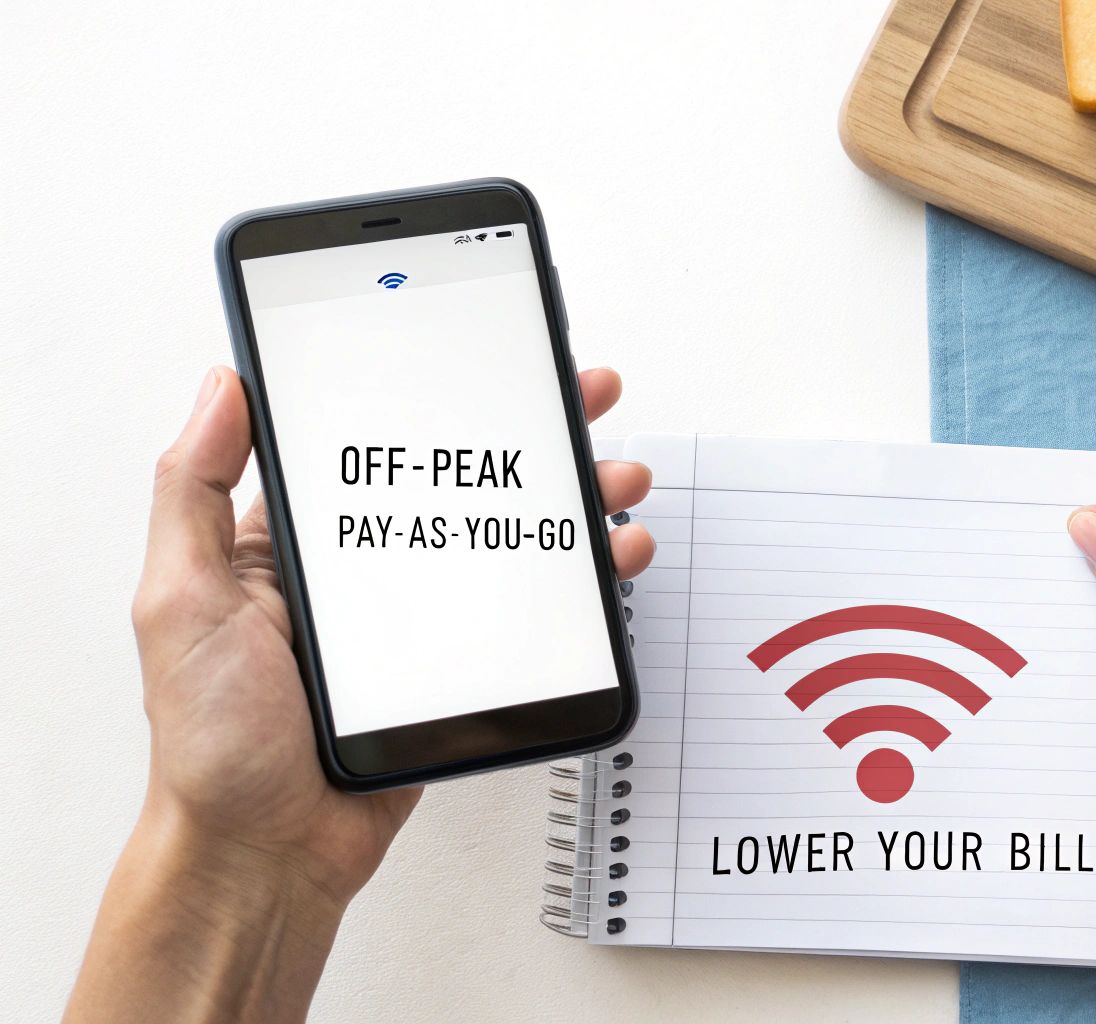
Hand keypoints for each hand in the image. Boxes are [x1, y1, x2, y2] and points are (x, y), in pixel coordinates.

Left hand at [68, 365, 652, 1022]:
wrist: (268, 852)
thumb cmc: (214, 742)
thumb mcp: (181, 599)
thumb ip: (193, 489)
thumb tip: (221, 386)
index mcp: (298, 542)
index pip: (381, 444)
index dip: (439, 393)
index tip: (486, 356)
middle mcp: (367, 573)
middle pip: (466, 482)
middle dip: (535, 435)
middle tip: (583, 398)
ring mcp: (420, 621)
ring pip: (514, 541)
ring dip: (575, 501)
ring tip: (614, 481)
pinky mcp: (461, 668)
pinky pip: (532, 614)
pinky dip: (581, 585)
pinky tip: (606, 564)